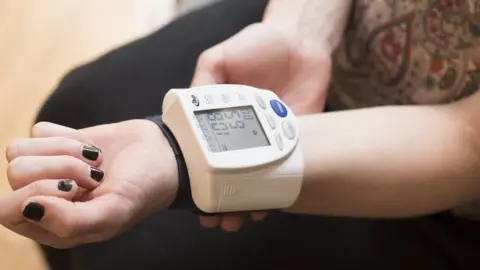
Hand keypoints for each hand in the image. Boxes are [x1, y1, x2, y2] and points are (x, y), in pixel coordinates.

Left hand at [4, 120, 177, 247]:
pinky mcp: (55, 142)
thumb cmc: (141, 189)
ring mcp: (47, 169)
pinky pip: (38, 131)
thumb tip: (29, 207)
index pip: (7, 209)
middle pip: (16, 173)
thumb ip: (70, 222)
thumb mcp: (114, 212)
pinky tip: (92, 148)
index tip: (76, 190)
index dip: (41, 193)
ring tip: (94, 161)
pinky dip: (69, 135)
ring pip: (20, 150)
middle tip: (93, 175)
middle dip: (61, 167)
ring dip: (65, 150)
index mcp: (49, 225)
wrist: (162, 153)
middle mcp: (43, 197)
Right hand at [191, 22, 331, 229]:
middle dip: (223, 197)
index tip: (194, 196)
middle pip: (230, 172)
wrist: (303, 42)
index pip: (205, 152)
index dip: (198, 176)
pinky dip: (279, 186)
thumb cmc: (260, 45)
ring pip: (257, 177)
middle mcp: (242, 131)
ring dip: (249, 199)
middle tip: (219, 218)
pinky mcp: (293, 139)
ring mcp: (267, 137)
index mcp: (220, 116)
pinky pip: (286, 167)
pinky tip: (272, 200)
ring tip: (244, 215)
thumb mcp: (222, 57)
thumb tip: (190, 107)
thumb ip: (205, 78)